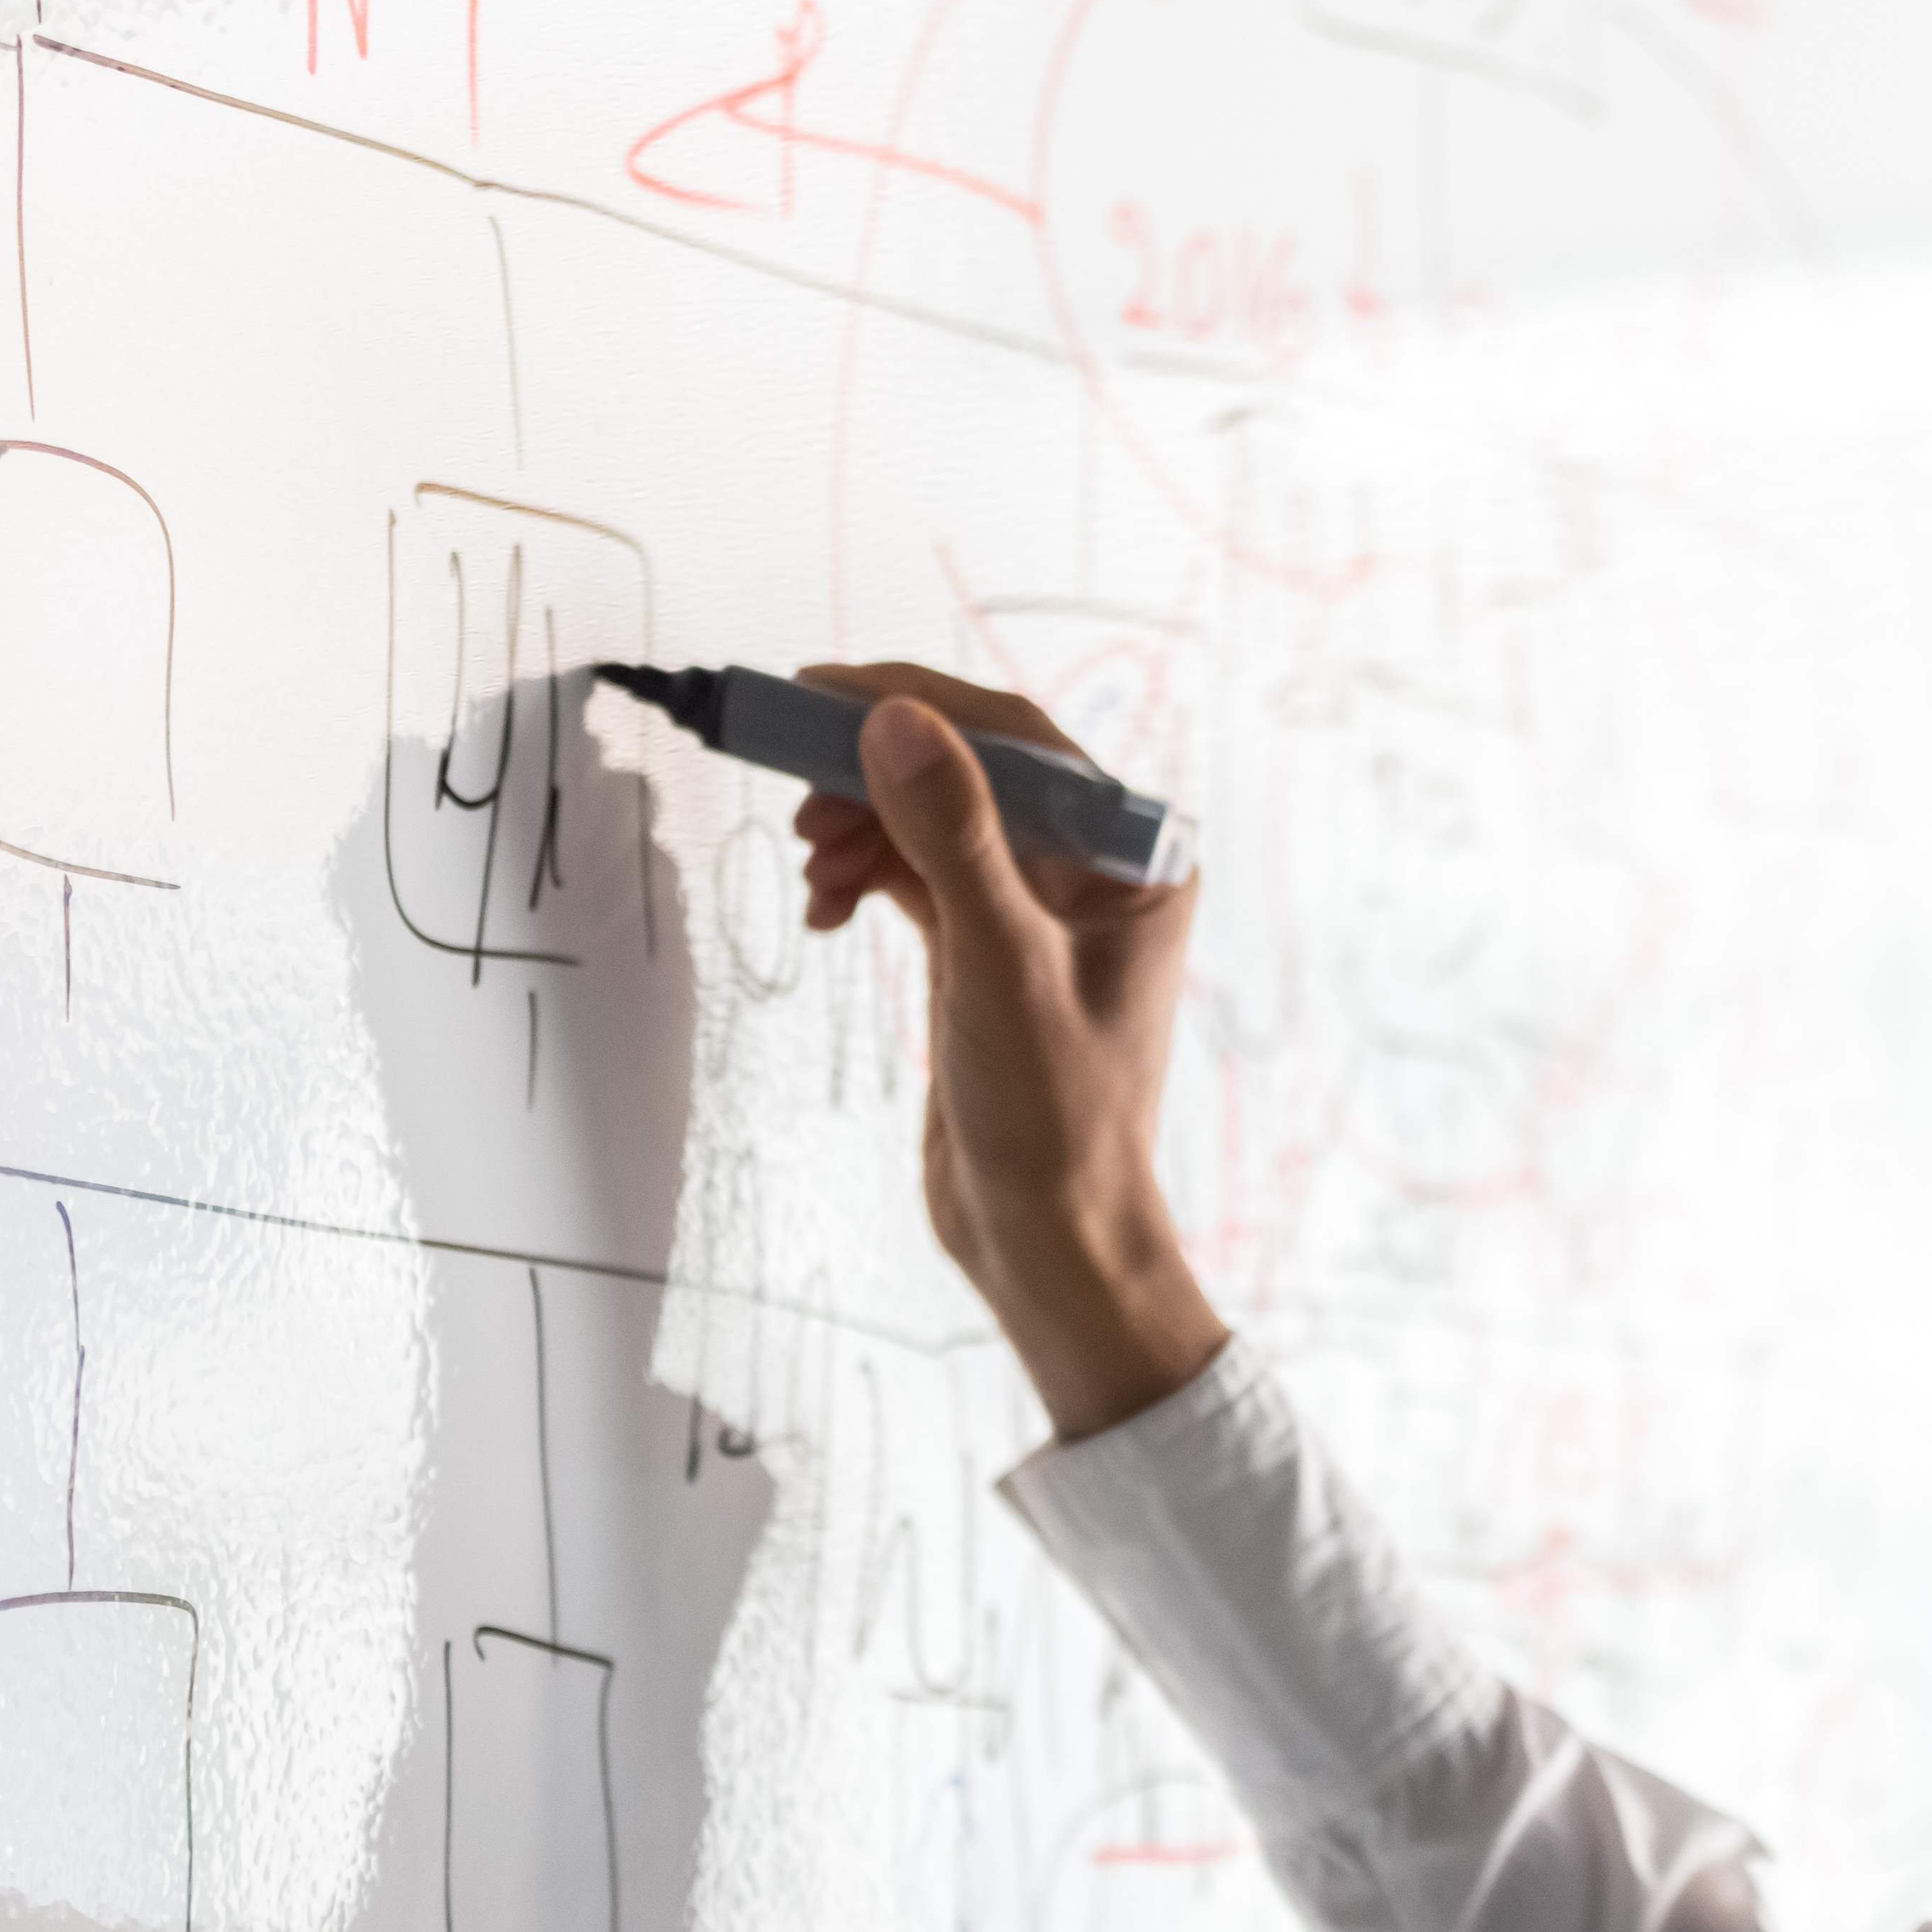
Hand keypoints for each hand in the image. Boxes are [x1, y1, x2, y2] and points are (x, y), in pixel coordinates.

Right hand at [792, 661, 1228, 1439]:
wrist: (1048, 1240)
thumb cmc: (1057, 1122)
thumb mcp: (998, 966)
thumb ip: (951, 837)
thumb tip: (896, 720)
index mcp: (1138, 860)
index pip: (1021, 740)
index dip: (917, 704)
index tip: (821, 692)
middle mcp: (1097, 874)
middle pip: (970, 770)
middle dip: (875, 769)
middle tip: (792, 778)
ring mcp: (1038, 911)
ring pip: (933, 820)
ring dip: (861, 825)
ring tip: (811, 864)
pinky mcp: (986, 951)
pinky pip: (916, 873)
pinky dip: (864, 873)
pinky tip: (824, 904)